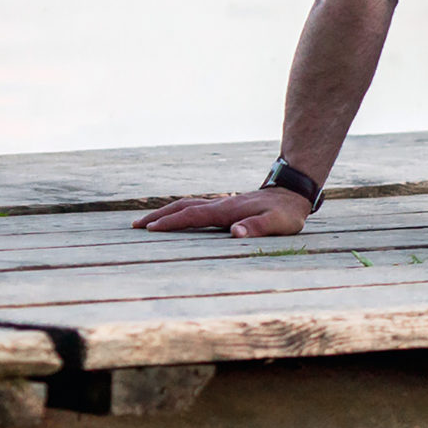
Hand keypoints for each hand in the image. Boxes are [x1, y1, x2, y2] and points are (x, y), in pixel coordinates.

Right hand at [133, 187, 312, 237]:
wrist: (291, 194)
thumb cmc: (286, 213)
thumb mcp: (277, 222)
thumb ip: (258, 227)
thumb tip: (235, 233)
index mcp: (227, 211)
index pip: (194, 216)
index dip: (173, 223)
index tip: (151, 229)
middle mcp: (220, 204)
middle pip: (183, 208)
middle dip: (159, 216)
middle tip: (135, 226)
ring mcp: (220, 203)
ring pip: (186, 205)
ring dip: (165, 212)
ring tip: (146, 222)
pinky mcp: (223, 205)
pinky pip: (195, 207)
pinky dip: (179, 211)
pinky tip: (173, 217)